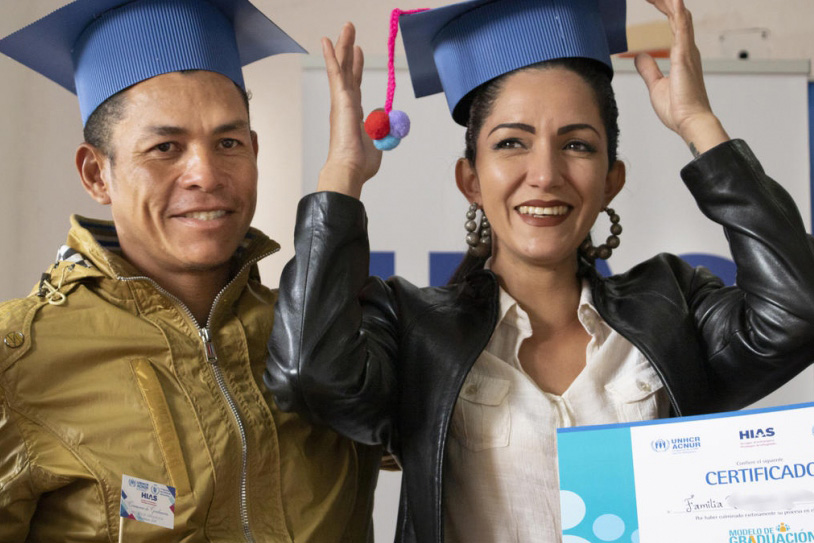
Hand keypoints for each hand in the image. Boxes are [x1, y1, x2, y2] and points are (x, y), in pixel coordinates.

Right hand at [317, 22, 381, 197]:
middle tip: (349, 30)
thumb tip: (382, 115)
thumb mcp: (378, 141)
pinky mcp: (340, 99)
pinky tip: (326, 41)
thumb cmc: (361, 163)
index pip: (355, 84)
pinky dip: (331, 56)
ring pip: (341, 66)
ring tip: (346, 26)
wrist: (350, 168)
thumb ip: (381, 127)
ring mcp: (341, 101)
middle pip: (347, 71)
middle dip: (348, 50)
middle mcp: (345, 104)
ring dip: (342, 45)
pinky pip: (335, 73)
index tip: (358, 53)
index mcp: (353, 113)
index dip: (356, 67)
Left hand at [634, 0, 727, 154]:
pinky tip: (675, 0)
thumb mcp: (656, 85)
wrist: (689, 122)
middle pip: (678, 15)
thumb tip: (641, 56)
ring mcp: (688, 52)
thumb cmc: (678, 108)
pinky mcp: (685, 57)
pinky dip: (679, 13)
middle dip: (665, 0)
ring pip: (680, 17)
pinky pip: (683, 29)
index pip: (674, 23)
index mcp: (682, 54)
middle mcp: (688, 49)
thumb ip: (649, 69)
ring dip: (670, 1)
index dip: (664, 8)